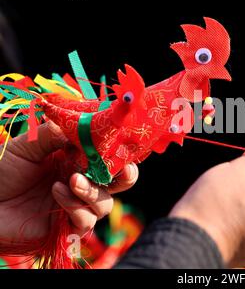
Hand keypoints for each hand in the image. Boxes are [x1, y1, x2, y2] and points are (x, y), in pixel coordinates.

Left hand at [0, 122, 137, 242]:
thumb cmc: (3, 171)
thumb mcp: (27, 146)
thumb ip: (52, 134)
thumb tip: (78, 124)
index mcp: (78, 162)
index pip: (109, 159)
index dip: (120, 154)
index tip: (123, 145)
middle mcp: (82, 184)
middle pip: (119, 184)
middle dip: (126, 177)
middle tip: (124, 169)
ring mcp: (76, 205)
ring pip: (105, 204)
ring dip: (93, 192)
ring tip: (71, 180)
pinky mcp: (67, 227)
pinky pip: (86, 221)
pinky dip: (75, 207)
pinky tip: (56, 192)